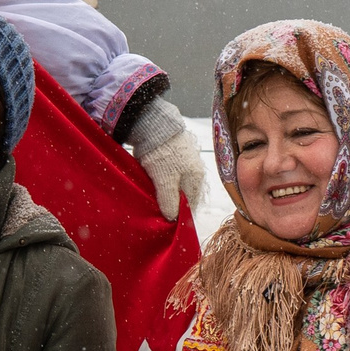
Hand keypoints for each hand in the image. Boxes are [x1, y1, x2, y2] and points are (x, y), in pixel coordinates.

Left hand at [127, 97, 205, 220]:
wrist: (153, 125)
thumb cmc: (162, 153)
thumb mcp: (165, 181)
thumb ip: (170, 201)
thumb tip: (172, 218)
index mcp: (196, 177)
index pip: (191, 204)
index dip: (181, 216)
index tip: (169, 225)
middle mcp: (194, 170)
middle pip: (184, 195)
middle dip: (173, 205)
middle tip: (159, 215)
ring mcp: (184, 162)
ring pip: (176, 185)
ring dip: (166, 194)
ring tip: (154, 202)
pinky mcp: (173, 155)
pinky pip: (169, 175)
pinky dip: (162, 183)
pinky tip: (153, 186)